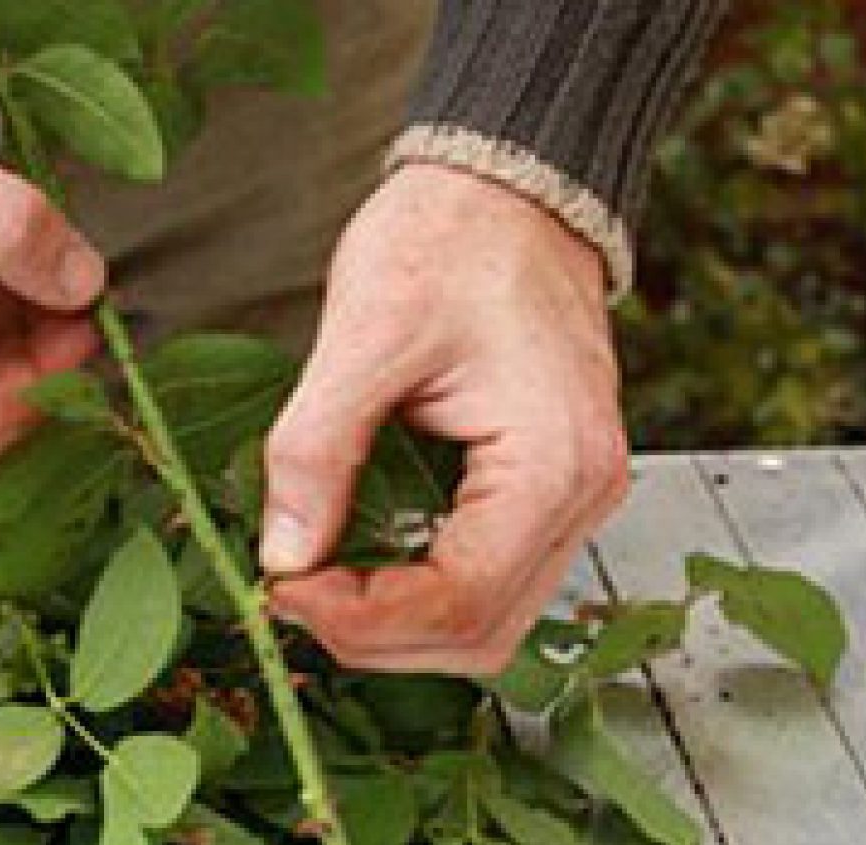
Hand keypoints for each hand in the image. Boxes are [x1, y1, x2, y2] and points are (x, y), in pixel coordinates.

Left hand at [261, 165, 630, 673]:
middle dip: (375, 636)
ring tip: (317, 586)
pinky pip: (489, 583)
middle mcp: (585, 495)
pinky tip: (358, 567)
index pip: (460, 600)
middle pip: (479, 635)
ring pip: (487, 624)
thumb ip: (316, 452)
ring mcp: (574, 499)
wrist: (509, 186)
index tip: (281, 589)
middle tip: (289, 595)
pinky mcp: (548, 493)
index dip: (362, 619)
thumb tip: (281, 557)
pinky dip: (419, 595)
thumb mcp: (364, 335)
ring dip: (396, 627)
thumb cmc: (451, 239)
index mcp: (555, 463)